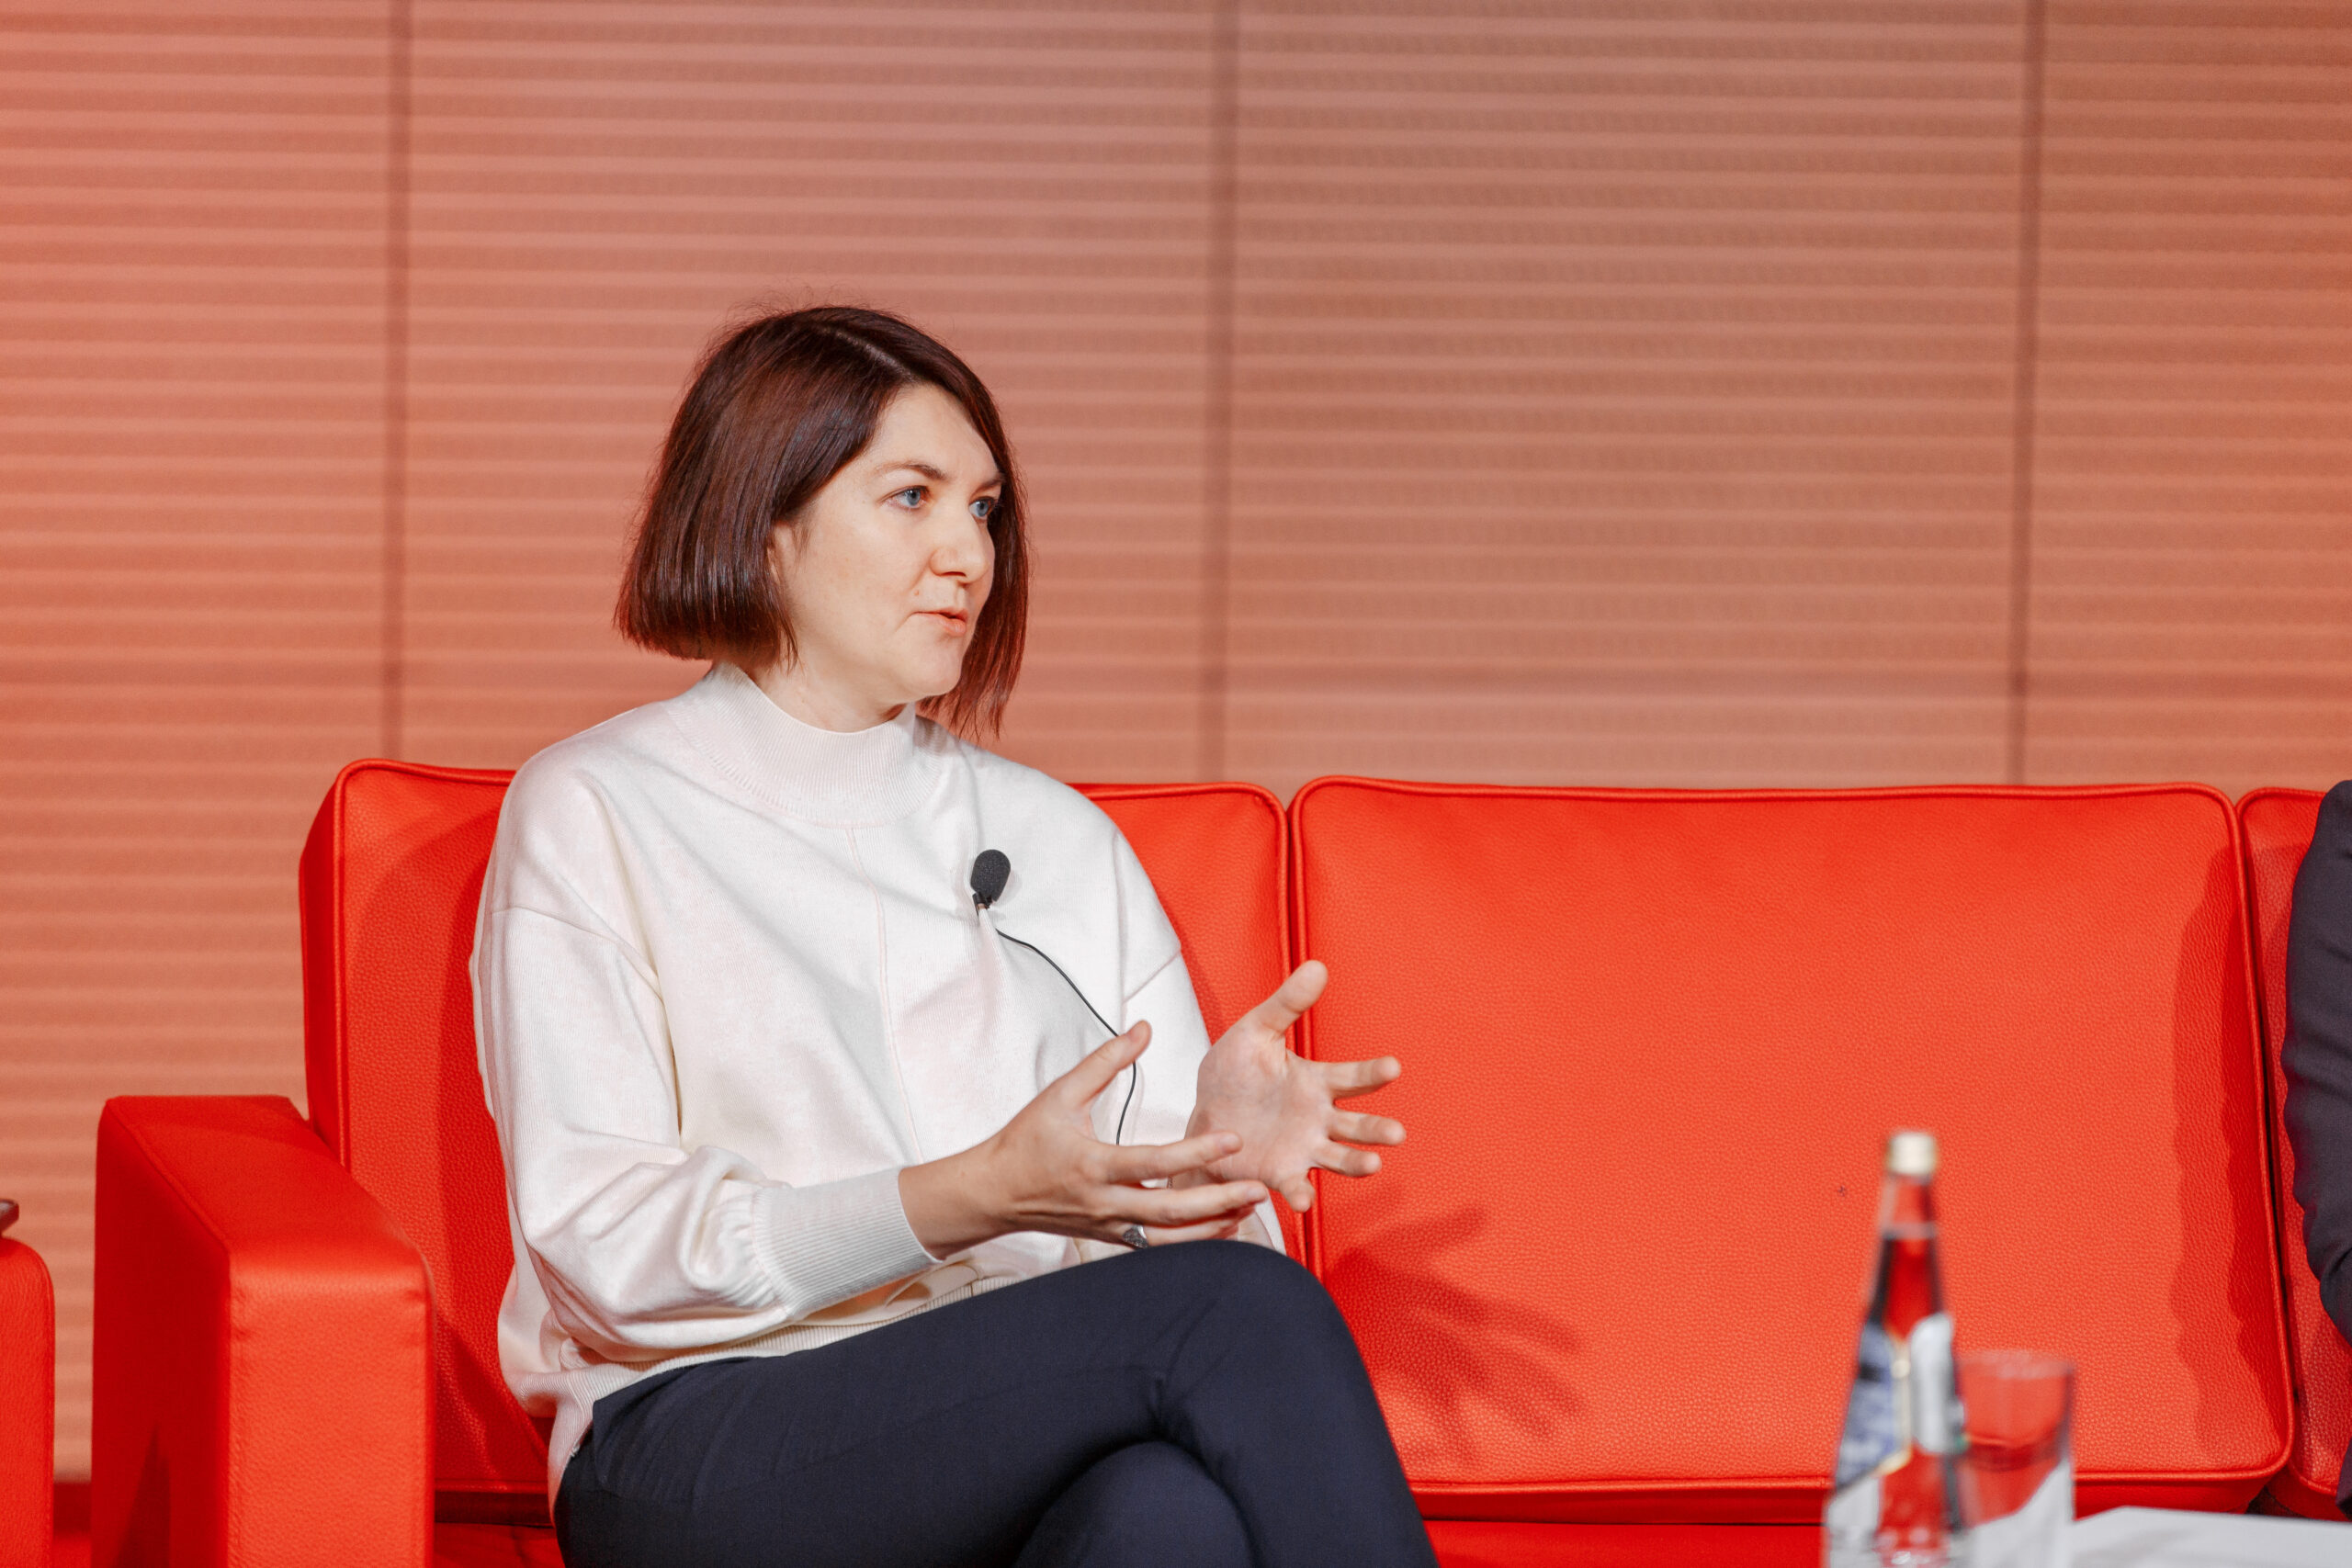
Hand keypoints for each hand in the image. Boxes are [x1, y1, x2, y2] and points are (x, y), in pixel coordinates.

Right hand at [898, 1022, 1268, 1256]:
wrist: (993, 1193)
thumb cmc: (1025, 1141)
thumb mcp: (1060, 1093)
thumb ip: (1106, 1061)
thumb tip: (1144, 1028)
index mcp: (1092, 1165)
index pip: (1152, 1161)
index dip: (1195, 1152)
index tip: (1233, 1140)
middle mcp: (1104, 1203)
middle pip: (1171, 1211)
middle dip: (1219, 1201)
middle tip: (1259, 1187)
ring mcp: (1109, 1226)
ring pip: (1169, 1238)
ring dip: (1212, 1228)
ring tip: (1249, 1210)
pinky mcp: (1112, 1238)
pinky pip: (1158, 1245)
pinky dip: (1191, 1240)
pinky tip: (1220, 1227)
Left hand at [1184, 960, 1403, 1210]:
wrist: (1201, 1117)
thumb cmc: (1233, 1072)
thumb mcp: (1255, 1032)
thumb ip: (1286, 1004)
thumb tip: (1318, 965)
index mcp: (1315, 1083)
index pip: (1351, 1078)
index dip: (1372, 1074)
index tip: (1392, 1067)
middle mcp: (1317, 1119)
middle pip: (1355, 1125)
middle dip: (1376, 1130)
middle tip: (1396, 1133)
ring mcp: (1302, 1148)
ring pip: (1338, 1158)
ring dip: (1357, 1163)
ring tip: (1373, 1164)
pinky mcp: (1279, 1173)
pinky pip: (1295, 1185)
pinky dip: (1301, 1194)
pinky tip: (1305, 1201)